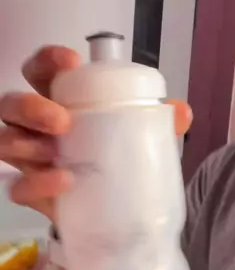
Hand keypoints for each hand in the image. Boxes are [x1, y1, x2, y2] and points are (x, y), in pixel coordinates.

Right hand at [0, 46, 192, 221]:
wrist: (115, 209)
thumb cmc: (117, 156)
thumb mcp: (140, 136)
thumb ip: (159, 122)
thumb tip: (182, 112)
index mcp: (58, 99)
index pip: (40, 70)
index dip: (47, 60)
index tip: (71, 62)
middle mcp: (34, 125)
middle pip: (11, 105)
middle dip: (31, 107)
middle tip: (62, 120)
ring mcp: (28, 158)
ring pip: (6, 142)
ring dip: (27, 144)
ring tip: (55, 152)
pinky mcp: (31, 191)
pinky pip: (19, 186)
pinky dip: (38, 183)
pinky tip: (64, 182)